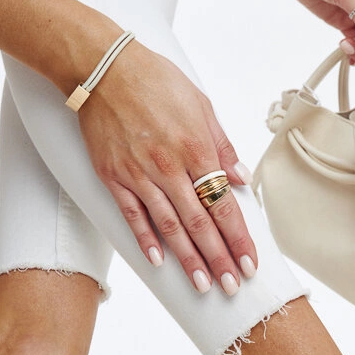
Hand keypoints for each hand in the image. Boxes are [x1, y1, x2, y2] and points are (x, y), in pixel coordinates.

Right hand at [79, 40, 257, 294]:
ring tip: (204, 285)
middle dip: (219, 259)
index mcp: (196, 148)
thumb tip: (242, 179)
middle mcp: (169, 167)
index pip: (223, 204)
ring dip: (189, 260)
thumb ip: (223, 146)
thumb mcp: (201, 105)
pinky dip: (146, 240)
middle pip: (200, 224)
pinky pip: (133, 215)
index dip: (239, 238)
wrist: (103, 68)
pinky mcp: (114, 176)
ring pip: (169, 227)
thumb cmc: (155, 80)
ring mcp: (139, 174)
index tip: (250, 262)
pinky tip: (159, 261)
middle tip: (232, 286)